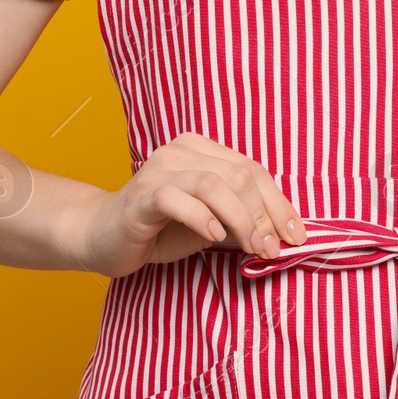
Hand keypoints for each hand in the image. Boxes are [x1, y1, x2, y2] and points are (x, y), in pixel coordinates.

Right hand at [73, 131, 305, 276]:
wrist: (100, 237)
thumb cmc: (160, 229)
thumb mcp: (210, 223)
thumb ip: (240, 219)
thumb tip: (283, 235)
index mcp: (203, 150)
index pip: (255, 171)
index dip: (280, 204)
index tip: (297, 236)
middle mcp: (182, 152)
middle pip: (241, 175)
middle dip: (265, 215)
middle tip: (273, 248)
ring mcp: (159, 171)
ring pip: (215, 184)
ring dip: (242, 219)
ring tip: (253, 247)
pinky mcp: (141, 196)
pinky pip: (178, 199)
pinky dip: (203, 219)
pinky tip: (215, 237)